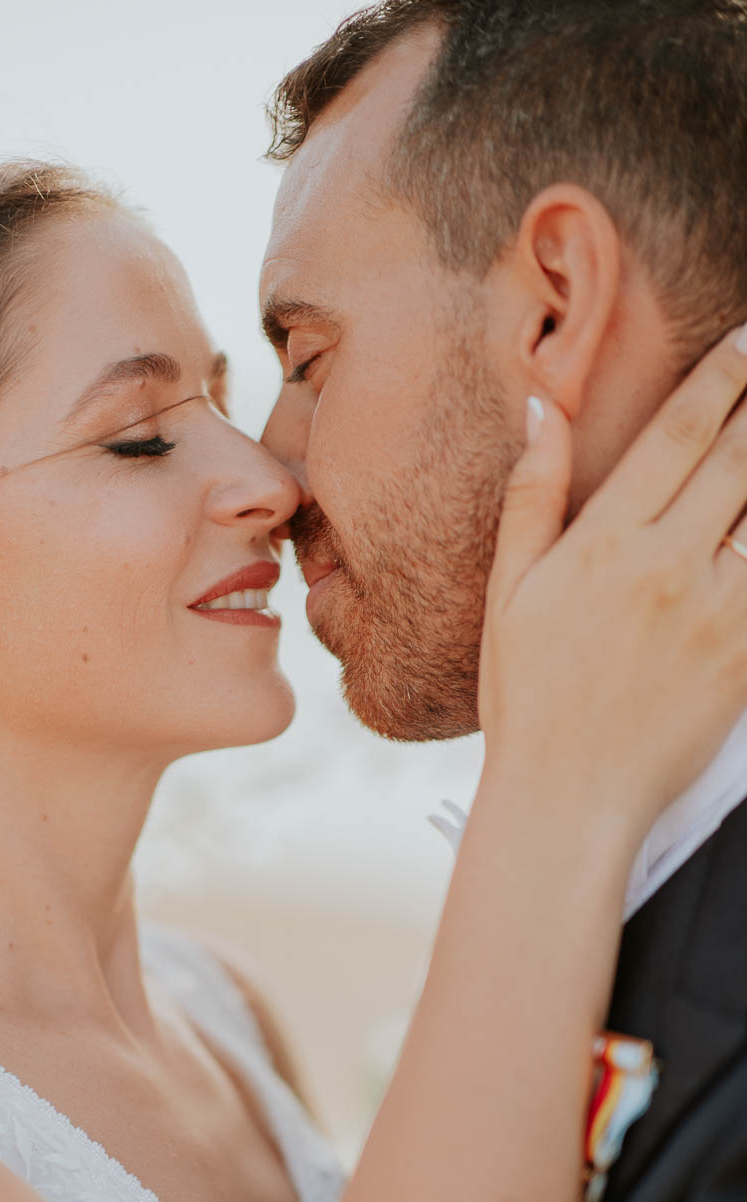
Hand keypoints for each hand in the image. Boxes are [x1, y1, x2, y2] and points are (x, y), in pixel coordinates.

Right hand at [480, 327, 746, 845]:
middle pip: (743, 455)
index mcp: (604, 542)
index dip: (725, 374)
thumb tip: (546, 409)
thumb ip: (530, 497)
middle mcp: (667, 564)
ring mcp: (716, 610)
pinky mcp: (746, 653)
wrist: (568, 797)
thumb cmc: (528, 697)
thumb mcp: (508, 593)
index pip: (680, 432)